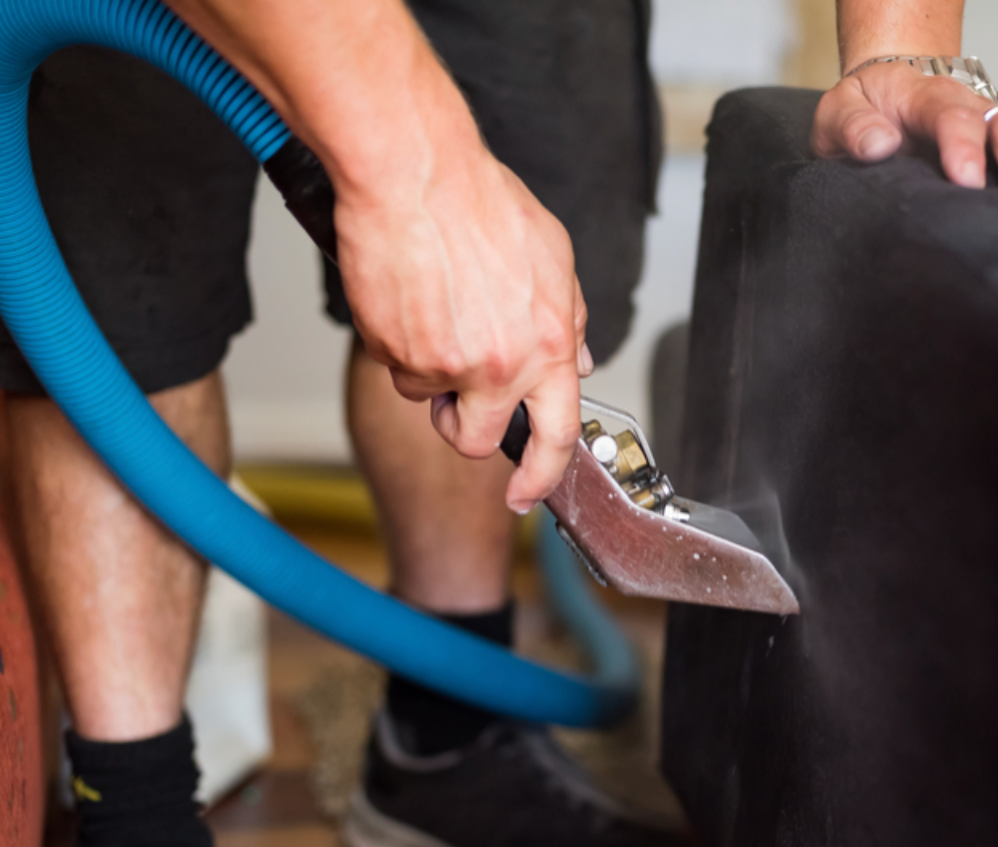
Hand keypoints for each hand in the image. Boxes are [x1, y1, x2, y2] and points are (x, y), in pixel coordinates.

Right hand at [334, 143, 595, 514]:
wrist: (414, 174)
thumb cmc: (481, 205)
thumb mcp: (554, 260)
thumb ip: (568, 322)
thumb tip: (578, 364)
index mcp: (547, 348)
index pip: (555, 437)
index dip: (542, 476)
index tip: (527, 494)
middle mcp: (497, 367)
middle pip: (474, 440)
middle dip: (462, 425)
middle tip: (456, 390)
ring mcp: (441, 363)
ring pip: (427, 395)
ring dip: (427, 366)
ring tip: (435, 305)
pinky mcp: (391, 351)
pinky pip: (394, 364)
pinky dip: (397, 338)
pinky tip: (409, 292)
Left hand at [812, 61, 997, 203]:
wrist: (882, 100)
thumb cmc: (863, 113)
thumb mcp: (838, 113)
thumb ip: (853, 127)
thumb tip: (879, 145)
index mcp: (926, 98)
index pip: (952, 114)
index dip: (964, 144)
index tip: (965, 180)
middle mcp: (970, 109)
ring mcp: (993, 130)